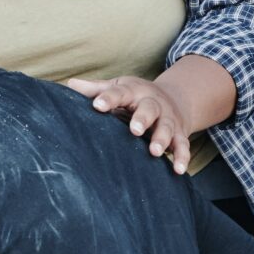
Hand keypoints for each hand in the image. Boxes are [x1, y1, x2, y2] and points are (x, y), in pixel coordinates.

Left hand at [67, 75, 195, 174]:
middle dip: (143, 119)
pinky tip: (179, 169)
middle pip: (149, 109)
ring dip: (162, 139)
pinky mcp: (179, 133)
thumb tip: (70, 84)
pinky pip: (183, 145)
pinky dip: (182, 156)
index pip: (120, 93)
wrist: (175, 97)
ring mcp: (168, 119)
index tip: (97, 106)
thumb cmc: (136, 96)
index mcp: (134, 91)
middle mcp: (153, 103)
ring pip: (166, 127)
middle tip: (134, 130)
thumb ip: (96, 89)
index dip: (108, 98)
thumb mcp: (118, 88)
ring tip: (155, 152)